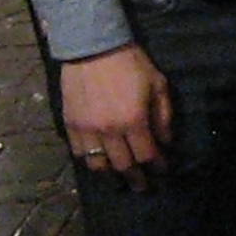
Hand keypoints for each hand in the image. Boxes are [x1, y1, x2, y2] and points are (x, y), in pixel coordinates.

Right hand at [61, 44, 172, 189]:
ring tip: (119, 180)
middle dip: (135, 179)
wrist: (93, 48)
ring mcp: (86, 131)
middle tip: (142, 187)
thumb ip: (163, 116)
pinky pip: (79, 153)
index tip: (162, 171)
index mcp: (133, 120)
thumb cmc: (132, 63)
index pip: (146, 155)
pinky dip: (90, 161)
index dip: (156, 166)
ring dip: (110, 175)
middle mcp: (109, 131)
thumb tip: (166, 142)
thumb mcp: (158, 84)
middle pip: (123, 166)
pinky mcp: (69, 126)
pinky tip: (98, 162)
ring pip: (98, 165)